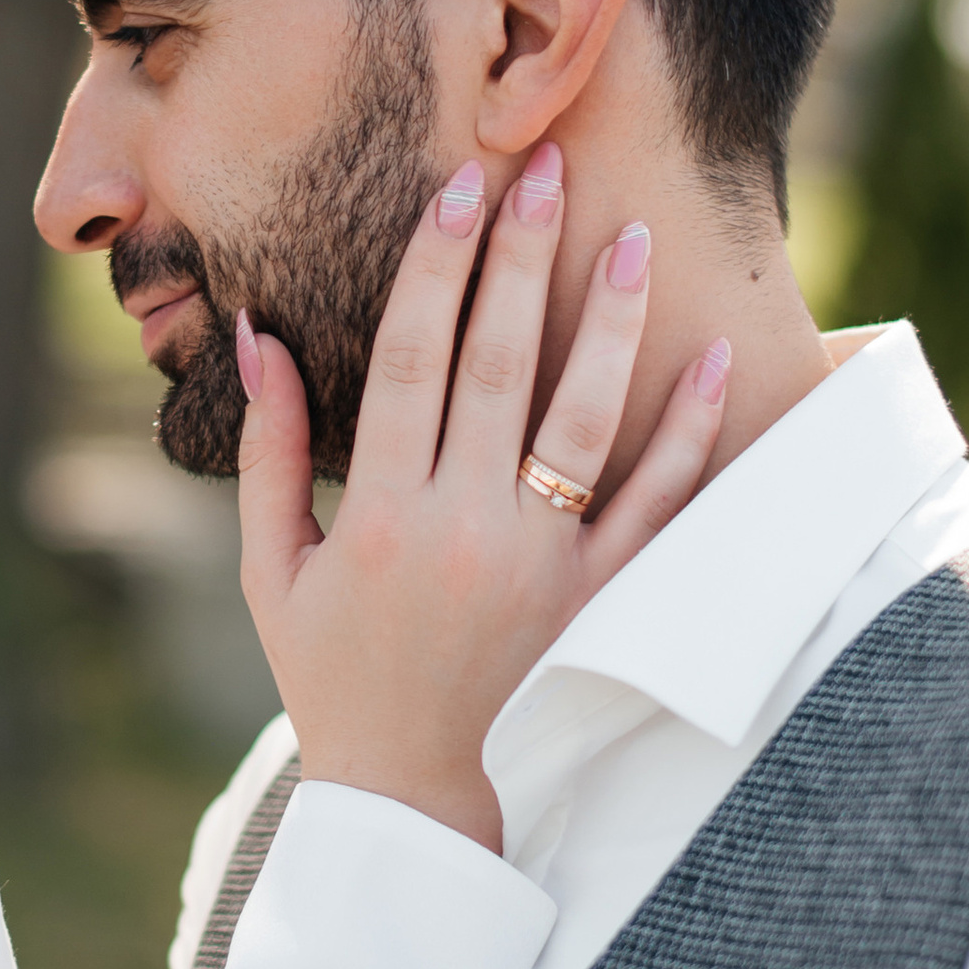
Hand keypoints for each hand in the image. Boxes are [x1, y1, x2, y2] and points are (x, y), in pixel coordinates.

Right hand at [236, 143, 729, 850]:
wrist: (414, 800)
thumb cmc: (332, 678)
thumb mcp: (274, 570)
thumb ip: (271, 451)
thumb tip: (255, 334)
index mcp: (382, 514)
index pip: (411, 358)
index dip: (435, 265)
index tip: (460, 188)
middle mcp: (465, 530)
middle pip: (500, 365)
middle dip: (522, 258)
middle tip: (546, 168)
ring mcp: (542, 567)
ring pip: (584, 421)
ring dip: (608, 322)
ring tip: (628, 236)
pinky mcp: (599, 602)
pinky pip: (656, 507)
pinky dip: (690, 436)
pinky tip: (713, 362)